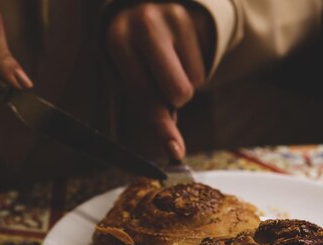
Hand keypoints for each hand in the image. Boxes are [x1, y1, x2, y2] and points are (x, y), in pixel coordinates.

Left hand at [106, 2, 213, 159]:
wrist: (145, 9)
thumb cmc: (137, 56)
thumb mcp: (134, 78)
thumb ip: (152, 112)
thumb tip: (175, 150)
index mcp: (118, 41)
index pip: (145, 96)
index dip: (161, 128)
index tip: (175, 151)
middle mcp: (144, 24)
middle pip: (178, 93)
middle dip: (176, 100)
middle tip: (163, 85)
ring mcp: (173, 17)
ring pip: (194, 82)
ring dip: (184, 82)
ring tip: (169, 62)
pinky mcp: (195, 18)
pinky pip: (203, 68)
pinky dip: (193, 69)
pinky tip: (180, 53)